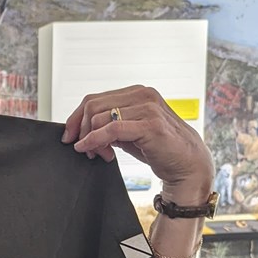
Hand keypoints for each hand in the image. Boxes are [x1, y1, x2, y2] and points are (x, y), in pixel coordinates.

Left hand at [61, 85, 213, 188]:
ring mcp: (148, 107)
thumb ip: (109, 125)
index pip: (94, 99)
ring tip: (99, 155)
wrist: (188, 164)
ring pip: (99, 117)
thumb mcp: (129, 133)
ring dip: (90, 139)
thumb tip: (81, 130)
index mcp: (137, 92)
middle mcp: (143, 94)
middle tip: (84, 150)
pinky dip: (95, 141)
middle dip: (81, 129)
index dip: (76, 118)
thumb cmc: (159, 148)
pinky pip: (111, 129)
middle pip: (92, 105)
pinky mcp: (150, 124)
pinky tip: (91, 151)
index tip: (69, 137)